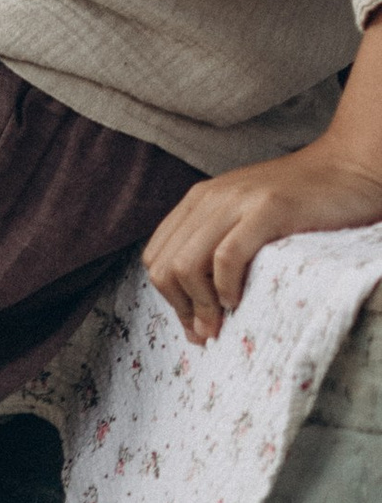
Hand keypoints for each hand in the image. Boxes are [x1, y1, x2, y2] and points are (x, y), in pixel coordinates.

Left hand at [143, 143, 381, 344]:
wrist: (346, 168)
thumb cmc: (301, 204)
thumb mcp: (246, 219)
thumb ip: (218, 248)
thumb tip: (199, 310)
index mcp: (198, 201)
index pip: (156, 256)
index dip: (169, 298)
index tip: (193, 325)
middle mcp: (210, 198)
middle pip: (165, 265)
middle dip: (181, 308)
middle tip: (206, 334)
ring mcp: (237, 202)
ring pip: (187, 264)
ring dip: (200, 305)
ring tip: (220, 324)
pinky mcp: (268, 210)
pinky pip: (227, 256)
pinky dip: (225, 288)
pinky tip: (237, 301)